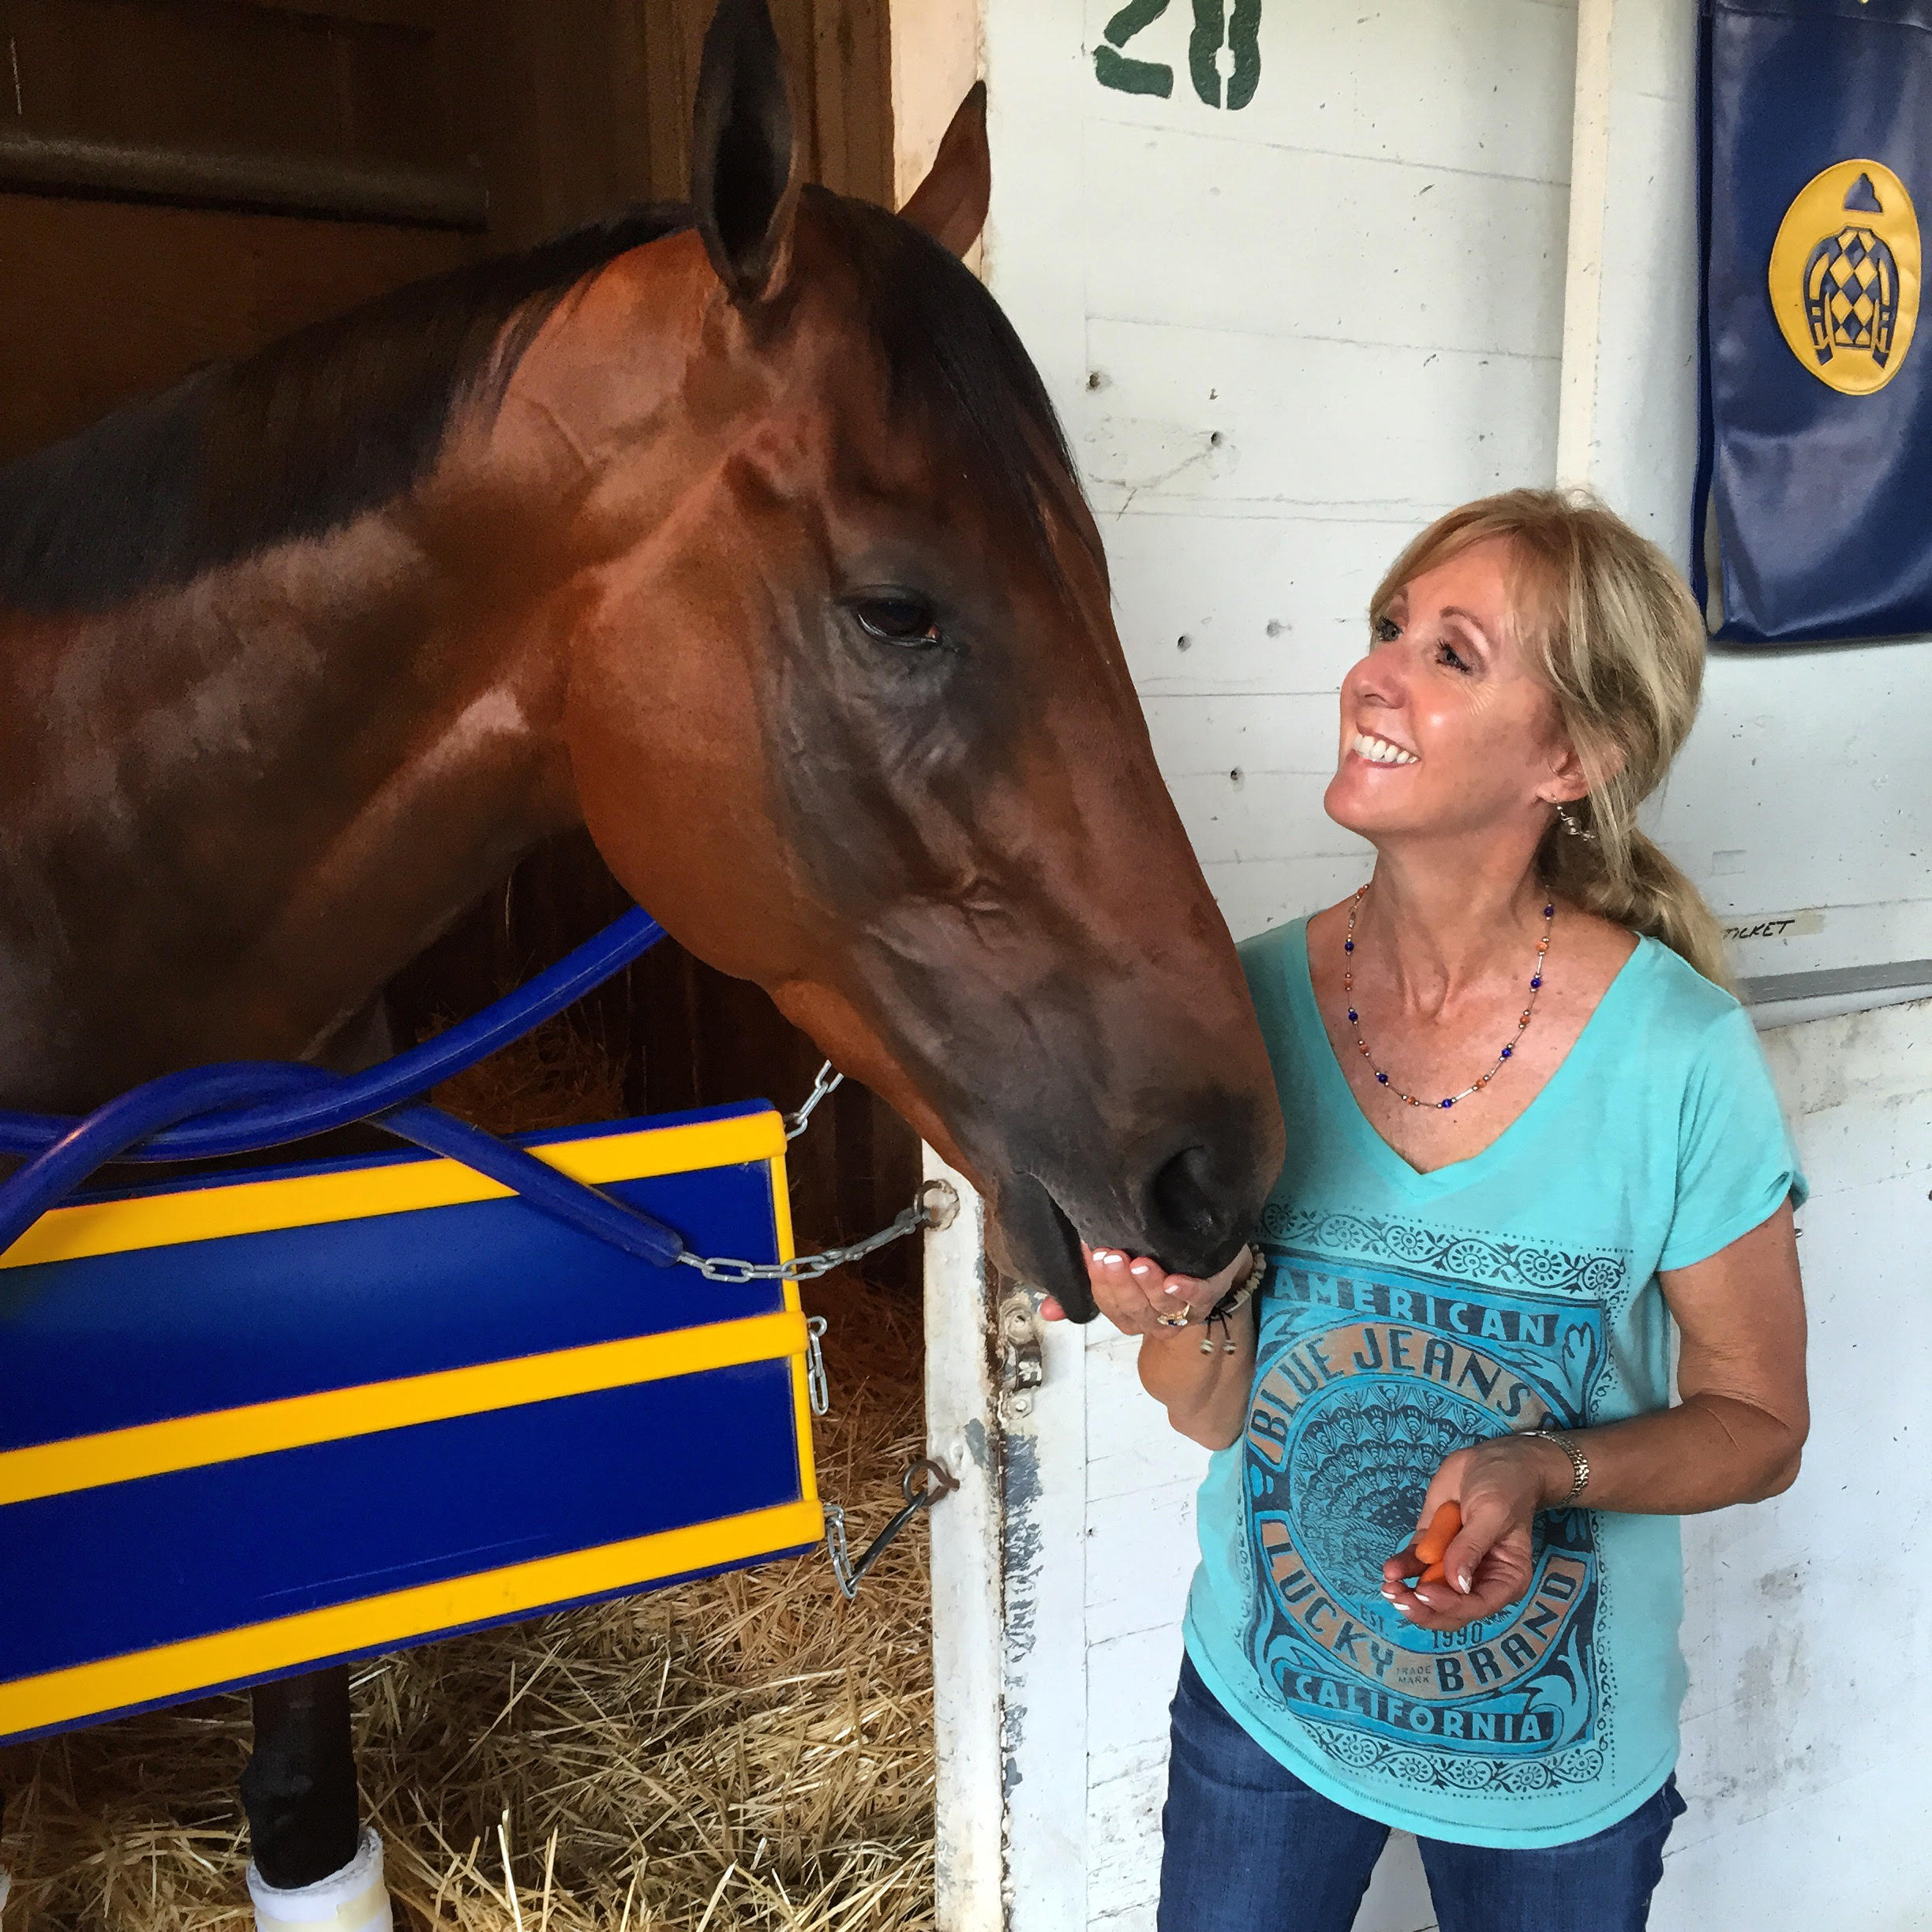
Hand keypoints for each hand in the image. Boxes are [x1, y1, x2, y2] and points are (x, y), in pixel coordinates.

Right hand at [1041, 1242, 1250, 1334]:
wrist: (1208, 1249)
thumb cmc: (1156, 1256)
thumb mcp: (1116, 1270)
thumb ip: (1086, 1283)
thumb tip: (1046, 1310)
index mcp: (1130, 1313)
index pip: (1109, 1305)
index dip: (1099, 1284)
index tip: (1092, 1253)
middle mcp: (1155, 1317)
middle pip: (1133, 1309)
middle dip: (1120, 1285)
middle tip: (1110, 1256)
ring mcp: (1184, 1308)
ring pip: (1162, 1306)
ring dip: (1149, 1287)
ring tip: (1138, 1263)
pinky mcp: (1211, 1292)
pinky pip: (1199, 1298)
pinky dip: (1186, 1291)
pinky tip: (1174, 1279)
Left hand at [1379, 1434, 1571, 1632]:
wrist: (1492, 1458)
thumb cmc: (1504, 1486)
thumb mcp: (1491, 1513)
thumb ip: (1471, 1547)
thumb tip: (1458, 1585)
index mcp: (1505, 1579)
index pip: (1476, 1605)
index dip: (1450, 1605)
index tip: (1424, 1593)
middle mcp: (1478, 1579)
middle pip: (1449, 1607)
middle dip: (1424, 1607)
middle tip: (1399, 1597)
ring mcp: (1452, 1563)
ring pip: (1428, 1591)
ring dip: (1406, 1593)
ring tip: (1388, 1586)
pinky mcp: (1432, 1545)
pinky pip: (1414, 1563)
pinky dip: (1402, 1568)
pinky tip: (1389, 1569)